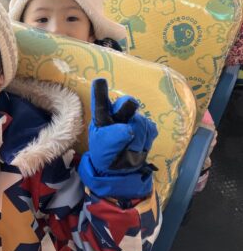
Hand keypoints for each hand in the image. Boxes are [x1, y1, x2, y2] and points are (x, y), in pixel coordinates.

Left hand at [78, 79, 157, 198]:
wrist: (121, 169)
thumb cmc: (106, 155)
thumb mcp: (104, 149)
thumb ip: (113, 138)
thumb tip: (128, 129)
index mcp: (102, 118)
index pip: (100, 104)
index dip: (100, 92)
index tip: (99, 81)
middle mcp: (118, 115)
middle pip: (126, 104)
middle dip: (128, 106)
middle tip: (130, 106)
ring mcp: (133, 120)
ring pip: (141, 122)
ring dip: (137, 139)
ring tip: (128, 150)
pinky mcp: (147, 129)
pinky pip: (151, 130)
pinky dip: (146, 141)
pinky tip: (138, 147)